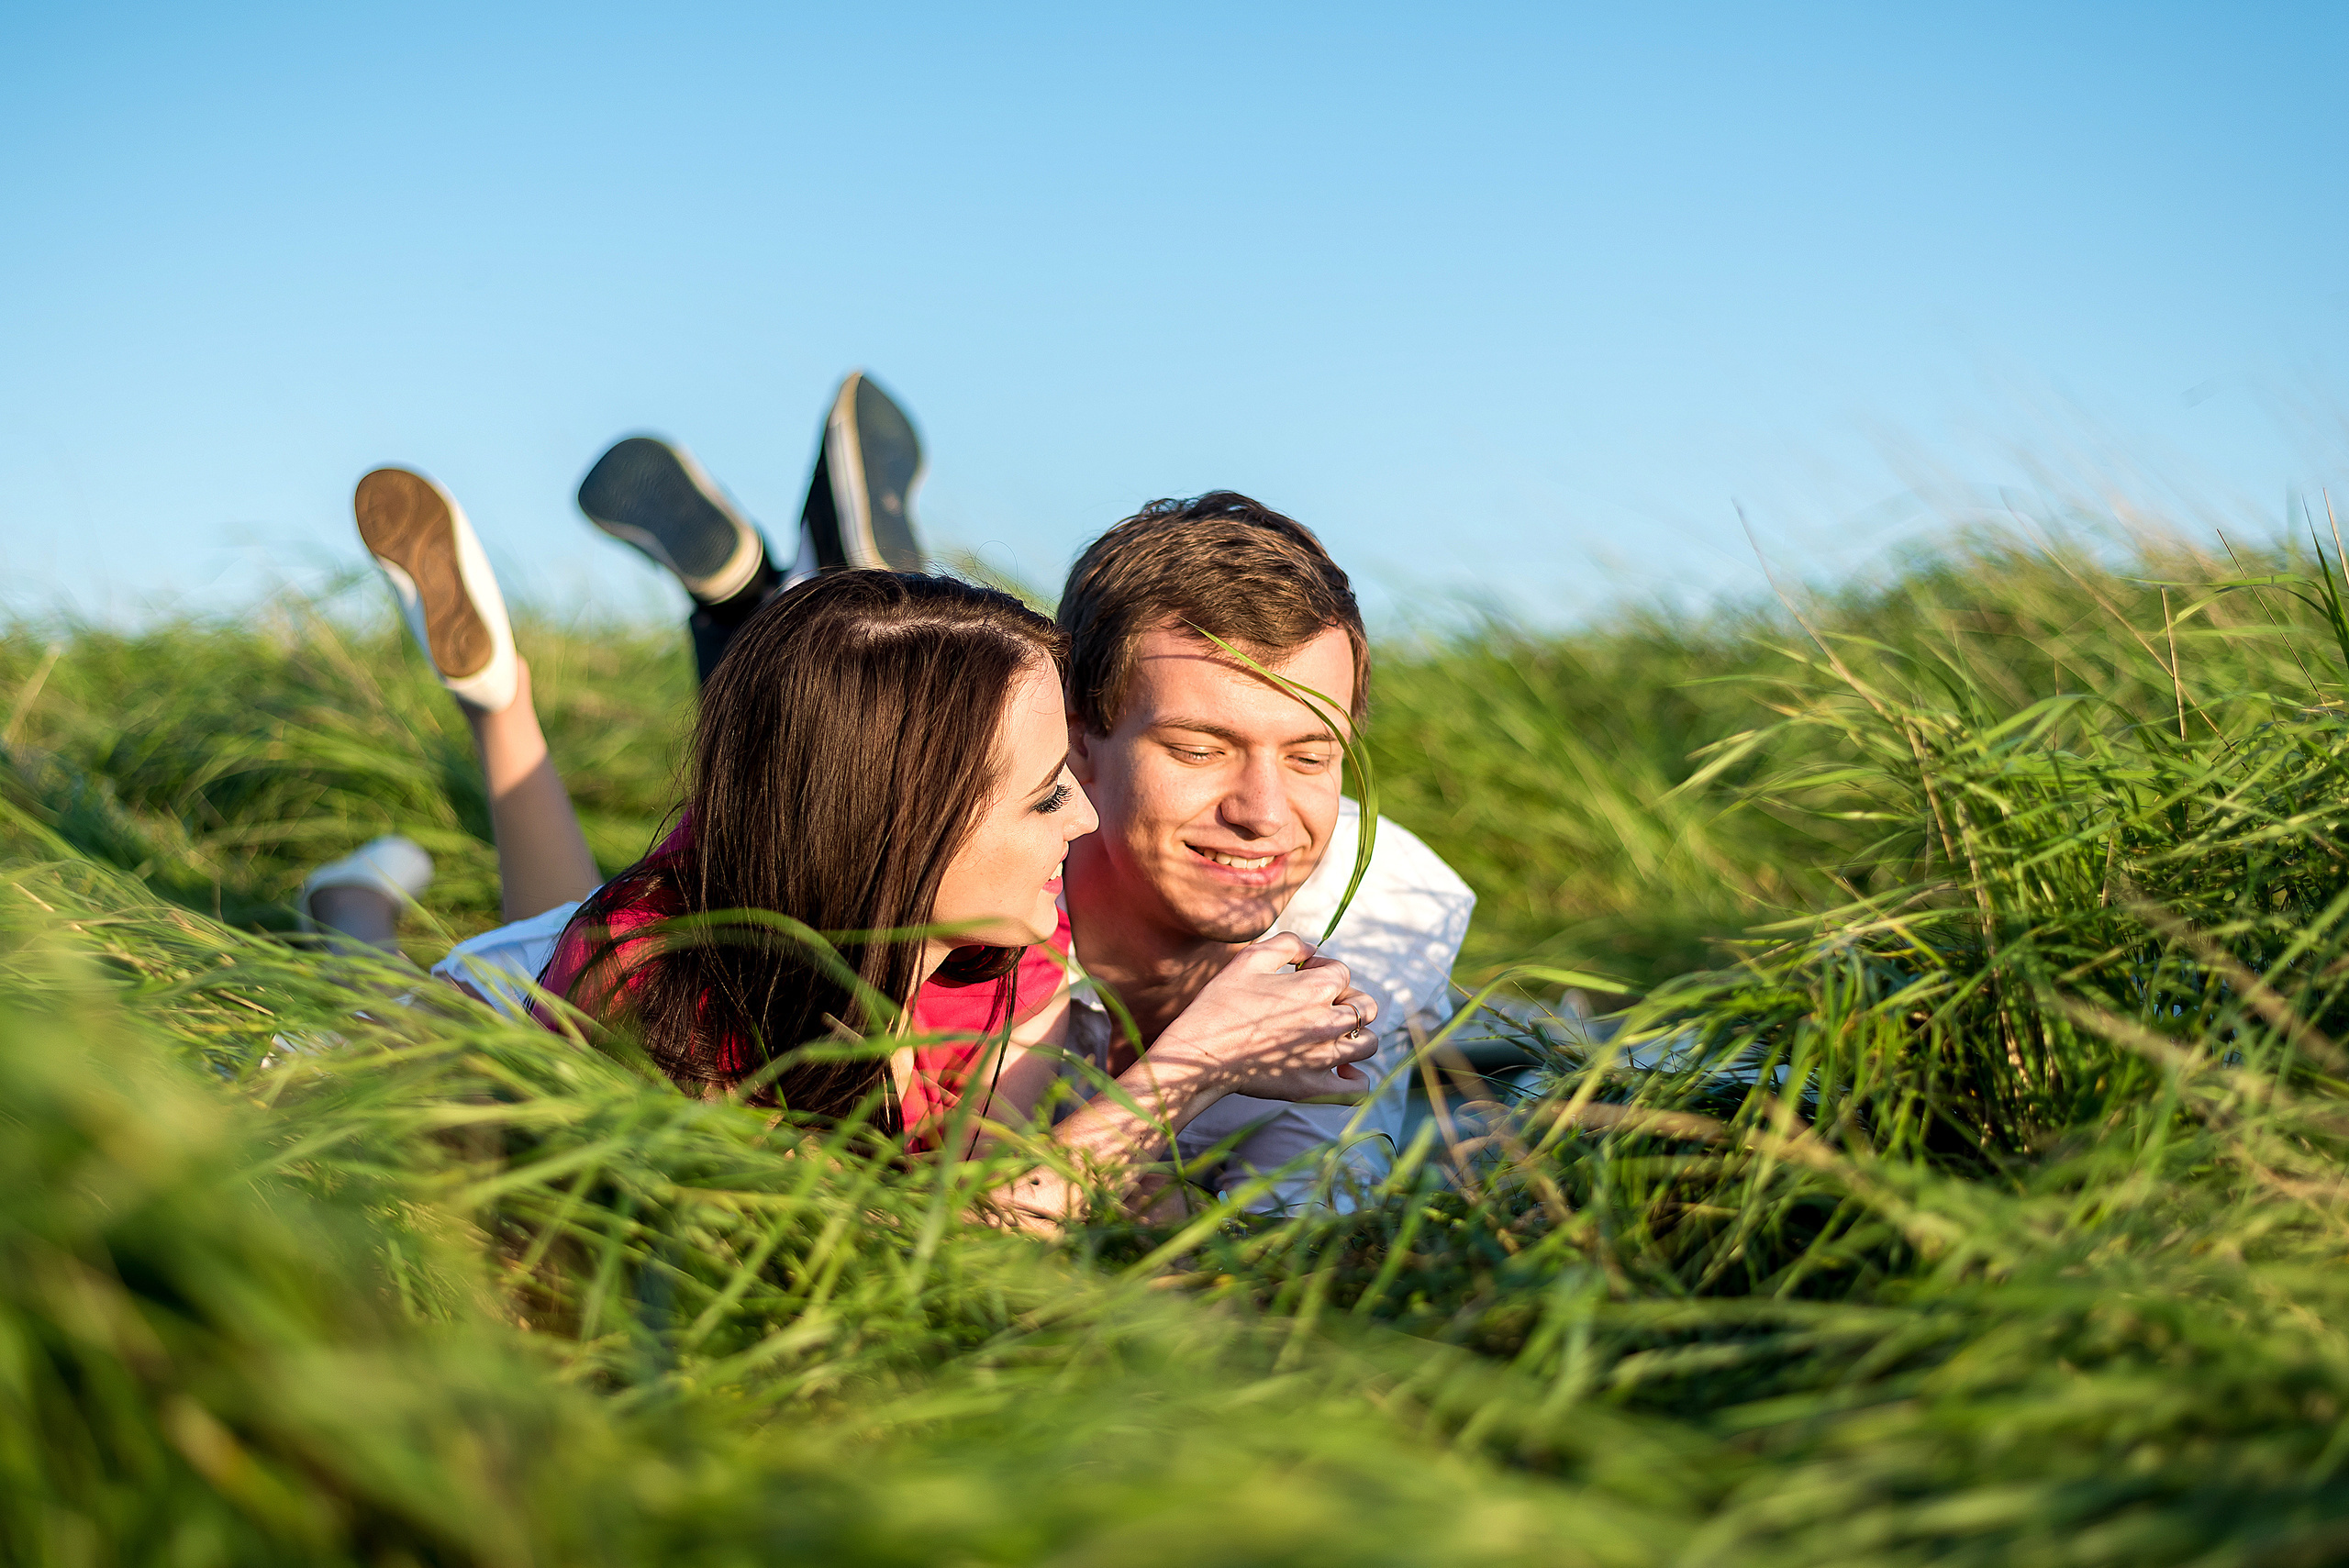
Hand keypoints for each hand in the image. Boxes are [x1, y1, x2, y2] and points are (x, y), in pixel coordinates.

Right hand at [1149, 932, 1379, 1103]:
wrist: (1199, 1055)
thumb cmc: (1220, 1004)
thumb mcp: (1249, 959)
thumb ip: (1287, 944)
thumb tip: (1312, 949)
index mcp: (1315, 988)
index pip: (1342, 972)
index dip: (1321, 969)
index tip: (1299, 976)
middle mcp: (1327, 1023)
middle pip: (1366, 1006)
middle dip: (1346, 999)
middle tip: (1318, 1004)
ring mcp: (1323, 1059)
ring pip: (1368, 1043)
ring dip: (1356, 1034)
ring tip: (1331, 1034)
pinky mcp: (1314, 1088)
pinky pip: (1357, 1088)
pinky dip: (1356, 1077)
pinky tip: (1342, 1068)